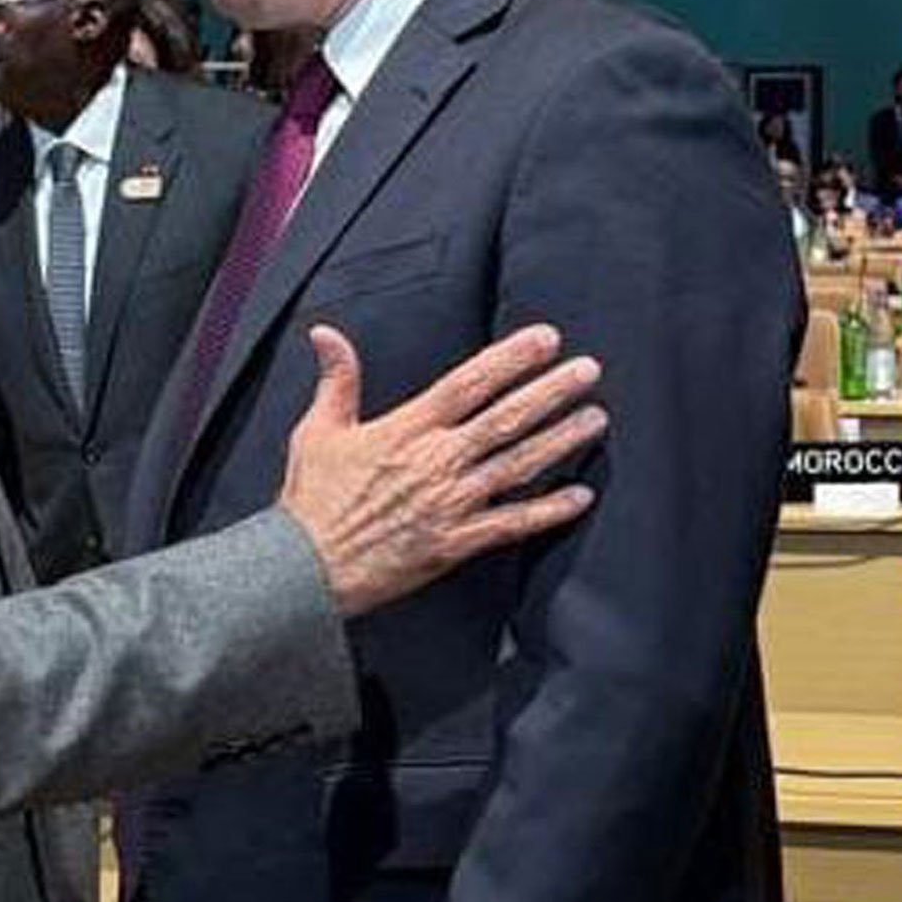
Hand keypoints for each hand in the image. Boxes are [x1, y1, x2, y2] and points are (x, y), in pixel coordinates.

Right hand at [278, 323, 603, 620]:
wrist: (305, 568)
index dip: (511, 358)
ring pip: (519, 464)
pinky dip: (549, 510)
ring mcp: (450, 503)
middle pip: (506, 418)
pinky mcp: (455, 543)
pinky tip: (580, 495)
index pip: (469, 383)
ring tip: (596, 419)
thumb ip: (336, 379)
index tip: (545, 339)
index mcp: (406, 429)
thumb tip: (325, 333)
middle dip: (552, 391)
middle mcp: (435, 461)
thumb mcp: (317, 431)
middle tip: (588, 370)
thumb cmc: (311, 501)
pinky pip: (513, 524)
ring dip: (561, 440)